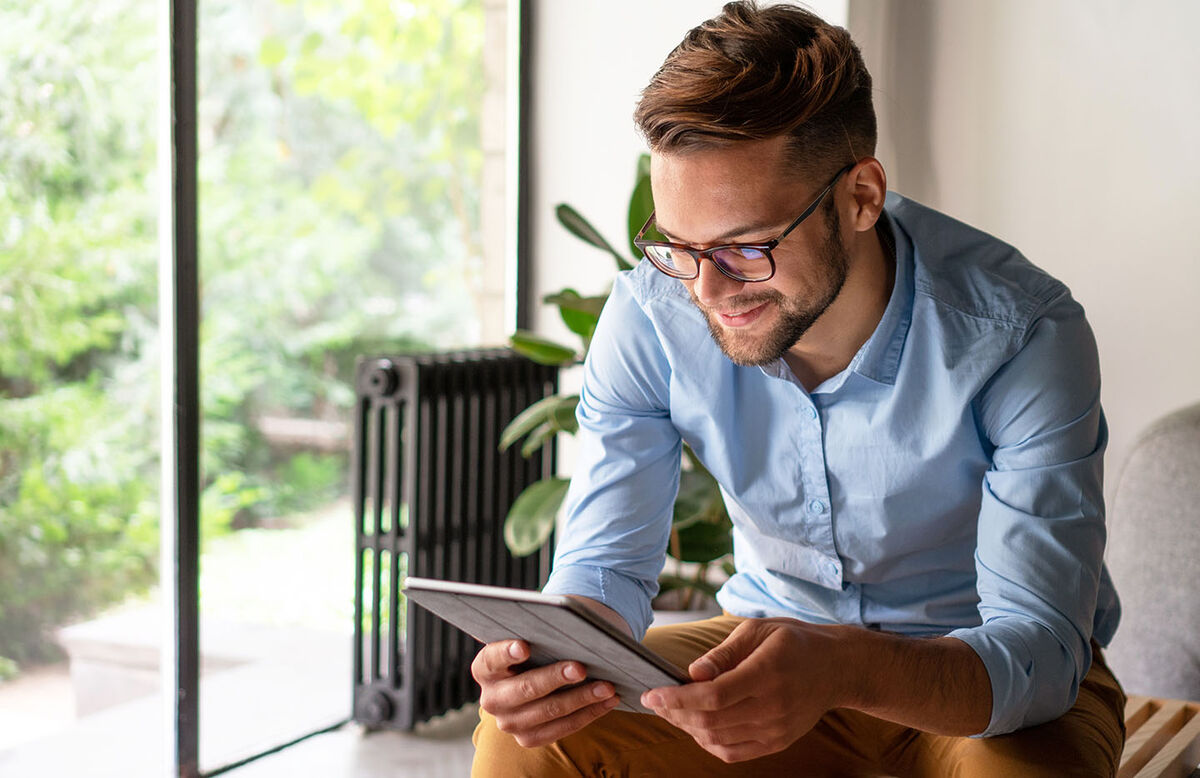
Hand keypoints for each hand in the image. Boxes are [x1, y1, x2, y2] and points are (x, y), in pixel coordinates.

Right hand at [472, 639, 619, 747]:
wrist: (533, 677)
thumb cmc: (536, 648)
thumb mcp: (530, 638)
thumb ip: (539, 633)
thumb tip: (571, 627)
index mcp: (485, 669)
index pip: (492, 658)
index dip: (507, 653)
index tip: (525, 646)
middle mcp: (492, 699)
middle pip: (525, 689)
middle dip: (555, 678)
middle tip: (580, 668)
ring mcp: (509, 723)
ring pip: (549, 711)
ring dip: (582, 698)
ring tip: (607, 685)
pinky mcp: (529, 738)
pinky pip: (563, 728)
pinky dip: (589, 713)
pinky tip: (608, 700)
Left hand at [640, 618, 841, 762]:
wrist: (836, 668)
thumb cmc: (793, 641)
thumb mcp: (758, 630)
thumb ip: (723, 653)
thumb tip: (692, 673)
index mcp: (766, 674)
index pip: (713, 696)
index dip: (677, 699)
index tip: (651, 694)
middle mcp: (772, 707)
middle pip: (711, 722)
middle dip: (675, 714)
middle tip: (656, 701)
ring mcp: (776, 729)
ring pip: (718, 740)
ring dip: (687, 728)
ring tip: (672, 711)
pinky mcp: (777, 742)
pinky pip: (733, 752)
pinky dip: (708, 742)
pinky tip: (696, 725)